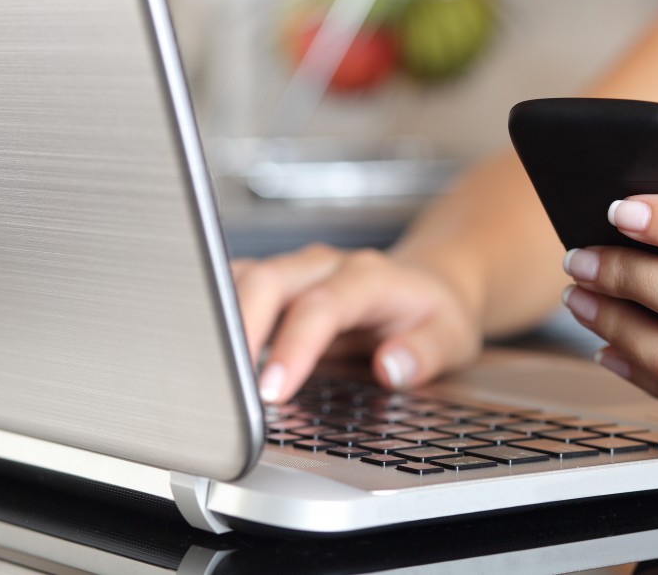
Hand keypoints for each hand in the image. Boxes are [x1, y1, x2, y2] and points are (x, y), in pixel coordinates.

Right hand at [231, 245, 480, 404]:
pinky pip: (232, 290)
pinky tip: (204, 355)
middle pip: (268, 281)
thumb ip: (426, 353)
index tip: (272, 390)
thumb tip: (391, 367)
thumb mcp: (453, 337)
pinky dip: (212, 319)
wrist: (426, 284)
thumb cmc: (433, 313)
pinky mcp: (274, 285)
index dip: (294, 346)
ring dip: (217, 322)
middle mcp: (325, 267)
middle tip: (227, 389)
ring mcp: (294, 272)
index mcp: (369, 277)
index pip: (322, 306)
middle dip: (239, 331)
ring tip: (206, 376)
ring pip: (240, 279)